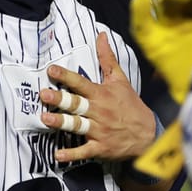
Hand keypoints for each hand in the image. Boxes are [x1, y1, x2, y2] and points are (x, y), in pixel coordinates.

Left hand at [39, 33, 155, 162]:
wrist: (148, 133)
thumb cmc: (130, 105)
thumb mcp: (120, 80)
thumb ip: (107, 59)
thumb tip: (100, 35)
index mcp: (102, 94)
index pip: (81, 83)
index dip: (66, 77)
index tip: (51, 70)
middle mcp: (99, 111)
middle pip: (77, 104)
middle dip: (60, 99)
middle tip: (43, 95)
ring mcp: (99, 130)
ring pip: (77, 125)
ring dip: (61, 123)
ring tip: (45, 119)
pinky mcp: (100, 147)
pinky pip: (84, 151)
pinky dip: (72, 154)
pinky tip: (58, 155)